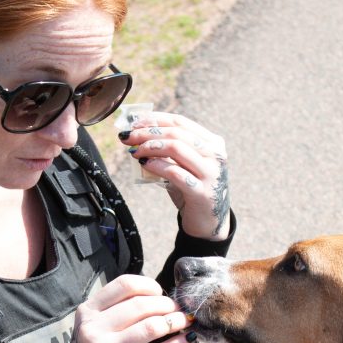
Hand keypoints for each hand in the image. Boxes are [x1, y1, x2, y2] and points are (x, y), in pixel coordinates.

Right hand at [65, 275, 194, 342]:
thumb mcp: (95, 327)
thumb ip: (116, 310)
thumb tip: (158, 295)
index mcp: (87, 312)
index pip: (124, 285)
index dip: (149, 286)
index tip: (160, 293)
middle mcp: (93, 329)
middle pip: (140, 305)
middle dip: (166, 304)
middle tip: (178, 309)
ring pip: (150, 326)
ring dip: (174, 321)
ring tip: (184, 321)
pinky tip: (186, 340)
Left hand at [120, 112, 230, 240]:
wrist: (208, 222)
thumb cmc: (191, 190)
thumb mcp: (184, 166)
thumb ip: (168, 151)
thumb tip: (137, 134)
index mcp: (212, 143)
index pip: (180, 122)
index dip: (155, 119)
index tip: (134, 123)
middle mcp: (215, 155)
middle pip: (176, 133)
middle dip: (147, 133)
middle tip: (127, 137)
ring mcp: (211, 173)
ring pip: (176, 148)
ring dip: (149, 147)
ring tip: (134, 152)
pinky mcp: (202, 192)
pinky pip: (175, 173)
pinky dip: (156, 166)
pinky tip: (144, 165)